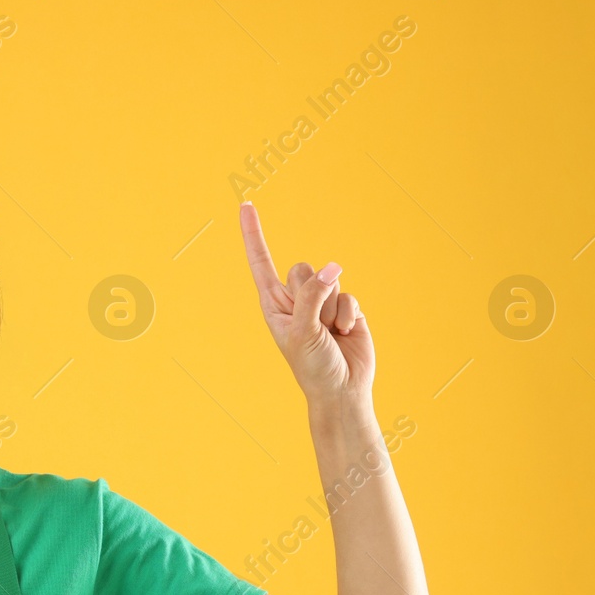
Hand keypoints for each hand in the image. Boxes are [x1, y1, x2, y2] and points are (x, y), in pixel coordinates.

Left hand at [239, 201, 374, 402]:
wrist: (341, 389)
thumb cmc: (313, 367)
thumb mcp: (303, 332)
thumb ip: (313, 296)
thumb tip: (332, 267)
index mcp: (274, 305)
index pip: (260, 262)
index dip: (253, 234)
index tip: (245, 205)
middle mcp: (295, 299)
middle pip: (303, 268)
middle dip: (312, 293)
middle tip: (313, 323)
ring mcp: (320, 302)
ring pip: (329, 279)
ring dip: (332, 308)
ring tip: (329, 333)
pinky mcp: (344, 306)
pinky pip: (349, 293)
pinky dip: (348, 314)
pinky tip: (344, 333)